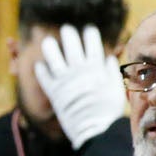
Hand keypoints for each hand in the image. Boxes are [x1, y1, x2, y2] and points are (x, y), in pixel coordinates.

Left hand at [35, 25, 125, 148]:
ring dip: (50, 49)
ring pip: (54, 58)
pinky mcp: (53, 90)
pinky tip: (40, 65)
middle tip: (66, 28)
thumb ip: (111, 71)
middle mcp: (78, 70)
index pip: (93, 46)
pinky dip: (41, 70)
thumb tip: (109, 58)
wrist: (93, 128)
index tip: (89, 29)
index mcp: (95, 68)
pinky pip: (44, 77)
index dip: (91, 36)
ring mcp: (64, 79)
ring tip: (47, 41)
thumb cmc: (108, 110)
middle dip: (69, 36)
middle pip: (72, 48)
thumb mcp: (115, 88)